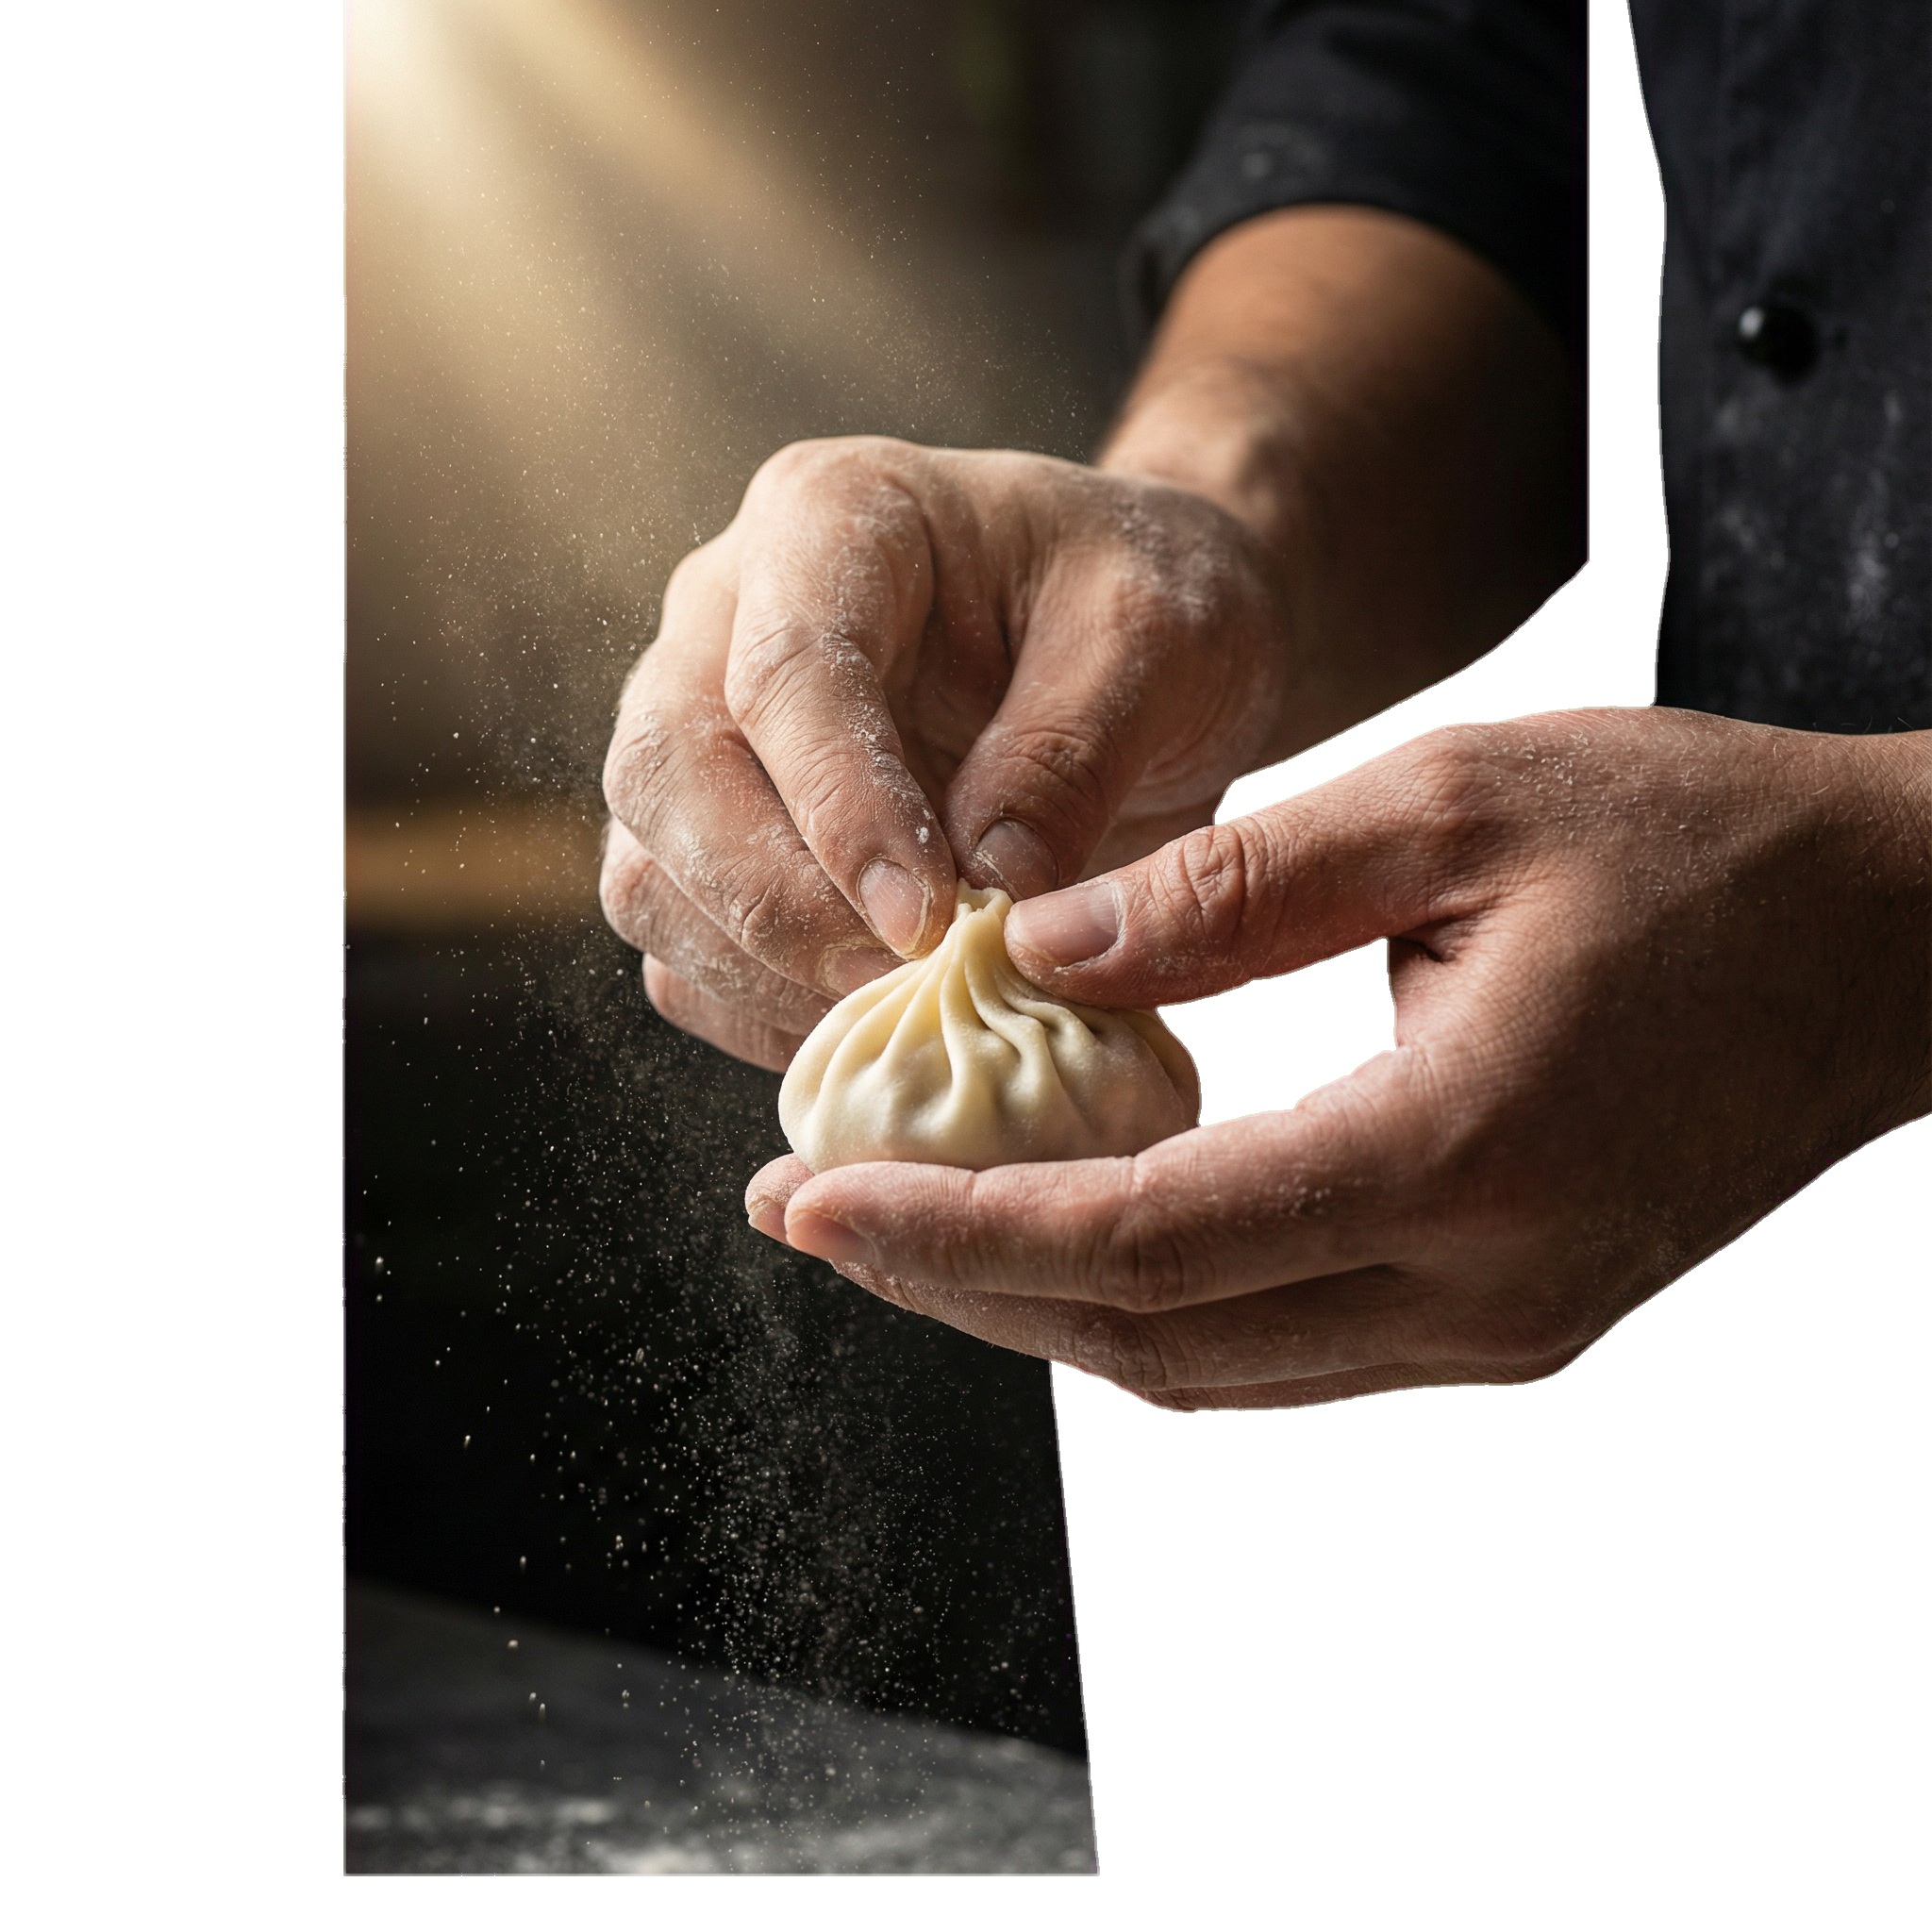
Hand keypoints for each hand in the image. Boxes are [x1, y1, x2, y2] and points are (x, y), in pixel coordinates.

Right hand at [600, 438, 1294, 1068]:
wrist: (1140, 640)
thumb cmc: (1148, 607)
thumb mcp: (1157, 641)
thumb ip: (1069, 754)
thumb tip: (989, 897)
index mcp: (828, 519)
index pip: (782, 675)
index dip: (842, 814)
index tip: (930, 924)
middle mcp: (724, 618)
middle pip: (668, 775)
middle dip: (779, 906)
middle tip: (914, 981)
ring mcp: (701, 735)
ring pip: (648, 876)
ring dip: (762, 974)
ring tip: (909, 1014)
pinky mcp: (710, 846)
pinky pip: (682, 954)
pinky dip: (759, 1015)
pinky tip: (879, 1030)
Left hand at [746, 709, 1931, 1410]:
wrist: (1892, 938)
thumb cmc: (1694, 840)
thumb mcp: (1460, 801)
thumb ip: (1237, 881)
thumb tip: (1041, 944)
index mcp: (1457, 1154)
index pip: (1147, 1239)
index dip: (958, 1232)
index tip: (805, 1202)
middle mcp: (1475, 1285)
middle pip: (1154, 1334)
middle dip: (962, 1285)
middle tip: (810, 1215)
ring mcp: (1498, 1322)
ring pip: (1209, 1361)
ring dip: (1043, 1302)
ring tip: (904, 1224)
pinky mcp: (1507, 1310)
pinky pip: (1280, 1338)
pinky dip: (1149, 1293)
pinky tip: (1067, 1220)